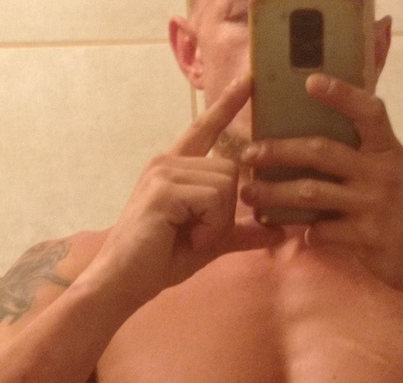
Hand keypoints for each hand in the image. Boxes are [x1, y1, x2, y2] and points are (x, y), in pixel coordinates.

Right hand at [83, 75, 283, 309]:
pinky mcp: (164, 188)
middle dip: (225, 212)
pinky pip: (214, 200)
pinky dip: (208, 227)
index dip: (227, 105)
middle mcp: (168, 161)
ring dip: (216, 222)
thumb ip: (242, 232)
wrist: (123, 281)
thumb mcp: (211, 243)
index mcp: (176, 168)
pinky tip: (185, 238)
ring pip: (225, 185)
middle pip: (231, 170)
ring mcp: (164, 171)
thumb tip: (279, 230)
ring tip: (189, 236)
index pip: (206, 129)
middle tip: (197, 234)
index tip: (249, 80)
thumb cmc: (160, 260)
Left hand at [240, 74, 402, 296]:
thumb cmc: (402, 209)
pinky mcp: (366, 238)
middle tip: (248, 154)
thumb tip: (315, 133)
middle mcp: (381, 173)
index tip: (310, 82)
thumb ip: (363, 152)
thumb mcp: (391, 172)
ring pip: (311, 193)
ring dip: (274, 194)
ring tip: (250, 195)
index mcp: (387, 150)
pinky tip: (297, 233)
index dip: (341, 94)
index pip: (368, 112)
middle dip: (279, 151)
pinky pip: (322, 231)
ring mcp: (374, 206)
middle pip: (321, 152)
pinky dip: (306, 232)